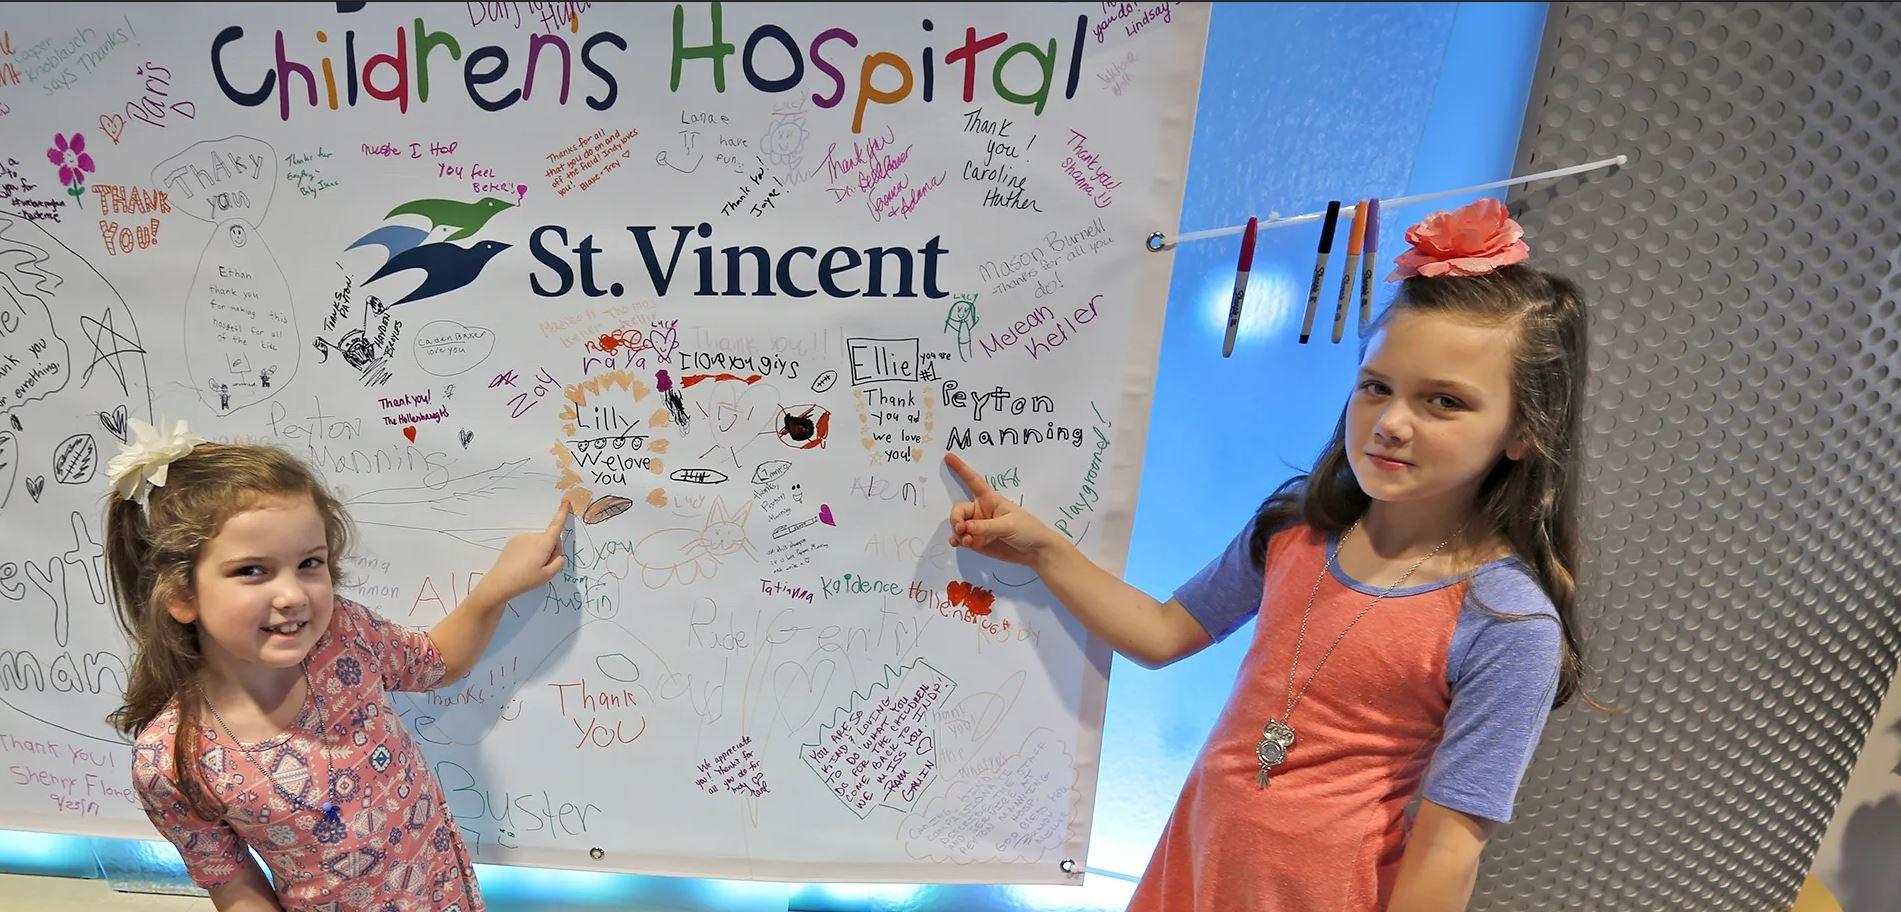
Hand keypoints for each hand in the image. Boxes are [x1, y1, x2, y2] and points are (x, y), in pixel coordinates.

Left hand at [474, 497, 570, 601]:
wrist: (499, 583)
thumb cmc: (525, 579)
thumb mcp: (548, 575)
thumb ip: (558, 563)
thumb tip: (558, 555)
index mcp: (543, 543)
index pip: (556, 525)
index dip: (562, 513)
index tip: (566, 500)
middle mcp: (533, 537)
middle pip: (549, 540)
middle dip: (550, 551)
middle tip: (542, 568)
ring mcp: (521, 538)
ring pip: (538, 543)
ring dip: (539, 553)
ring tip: (530, 569)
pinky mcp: (513, 542)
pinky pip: (528, 544)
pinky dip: (529, 552)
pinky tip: (522, 565)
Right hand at [944, 453, 1062, 566]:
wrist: (1036, 551)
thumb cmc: (1027, 530)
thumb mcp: (1008, 525)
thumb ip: (985, 527)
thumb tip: (965, 527)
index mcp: (990, 499)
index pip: (973, 481)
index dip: (961, 469)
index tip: (949, 456)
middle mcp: (981, 511)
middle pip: (959, 509)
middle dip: (956, 518)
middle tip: (961, 528)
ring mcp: (978, 527)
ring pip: (957, 525)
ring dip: (957, 531)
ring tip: (965, 540)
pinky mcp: (977, 541)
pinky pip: (960, 538)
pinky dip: (956, 540)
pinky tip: (957, 543)